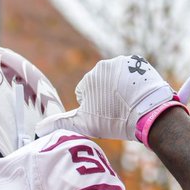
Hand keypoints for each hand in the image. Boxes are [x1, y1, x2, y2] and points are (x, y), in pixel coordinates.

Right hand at [35, 55, 189, 145]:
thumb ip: (61, 123)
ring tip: (129, 104)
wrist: (149, 113)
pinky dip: (134, 83)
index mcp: (90, 77)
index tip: (105, 114)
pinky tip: (139, 96)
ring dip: (120, 89)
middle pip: (101, 83)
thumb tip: (40, 128)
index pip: (86, 93)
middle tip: (117, 110)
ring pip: (117, 78)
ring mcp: (125, 62)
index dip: (94, 107)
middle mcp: (106, 64)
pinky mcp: (141, 64)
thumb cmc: (115, 120)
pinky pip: (133, 74)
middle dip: (106, 95)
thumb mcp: (84, 124)